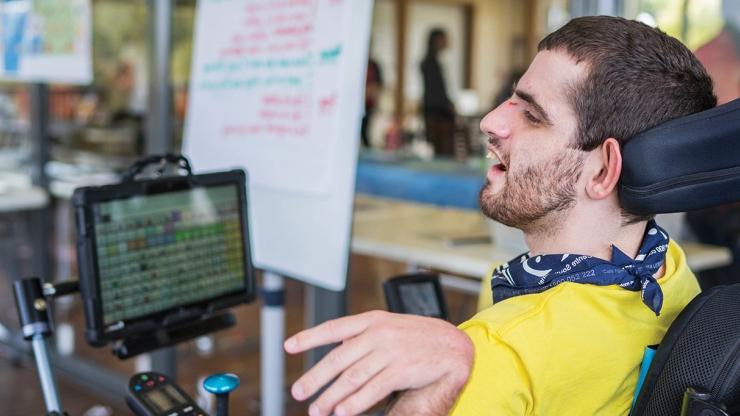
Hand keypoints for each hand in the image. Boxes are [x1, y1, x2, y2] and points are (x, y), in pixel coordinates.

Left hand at [284, 310, 473, 415]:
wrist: (455, 347)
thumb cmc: (420, 340)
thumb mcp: (391, 330)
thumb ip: (365, 343)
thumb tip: (340, 363)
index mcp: (373, 320)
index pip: (335, 328)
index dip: (310, 337)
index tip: (290, 346)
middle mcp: (378, 332)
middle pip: (338, 358)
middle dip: (315, 377)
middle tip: (299, 391)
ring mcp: (390, 350)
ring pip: (351, 377)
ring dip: (331, 397)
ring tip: (318, 410)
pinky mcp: (401, 369)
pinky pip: (372, 389)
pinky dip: (354, 403)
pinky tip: (342, 412)